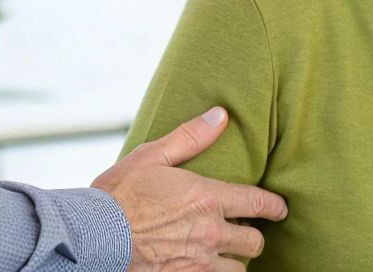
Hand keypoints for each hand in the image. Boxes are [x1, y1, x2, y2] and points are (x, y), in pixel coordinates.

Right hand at [92, 107, 287, 271]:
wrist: (92, 236)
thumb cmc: (118, 194)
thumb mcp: (151, 156)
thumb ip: (190, 137)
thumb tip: (220, 116)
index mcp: (207, 198)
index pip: (258, 203)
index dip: (274, 206)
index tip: (280, 209)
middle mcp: (209, 232)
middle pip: (254, 241)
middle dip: (253, 235)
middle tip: (246, 231)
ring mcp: (198, 261)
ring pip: (238, 268)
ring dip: (234, 260)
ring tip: (226, 253)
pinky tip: (205, 267)